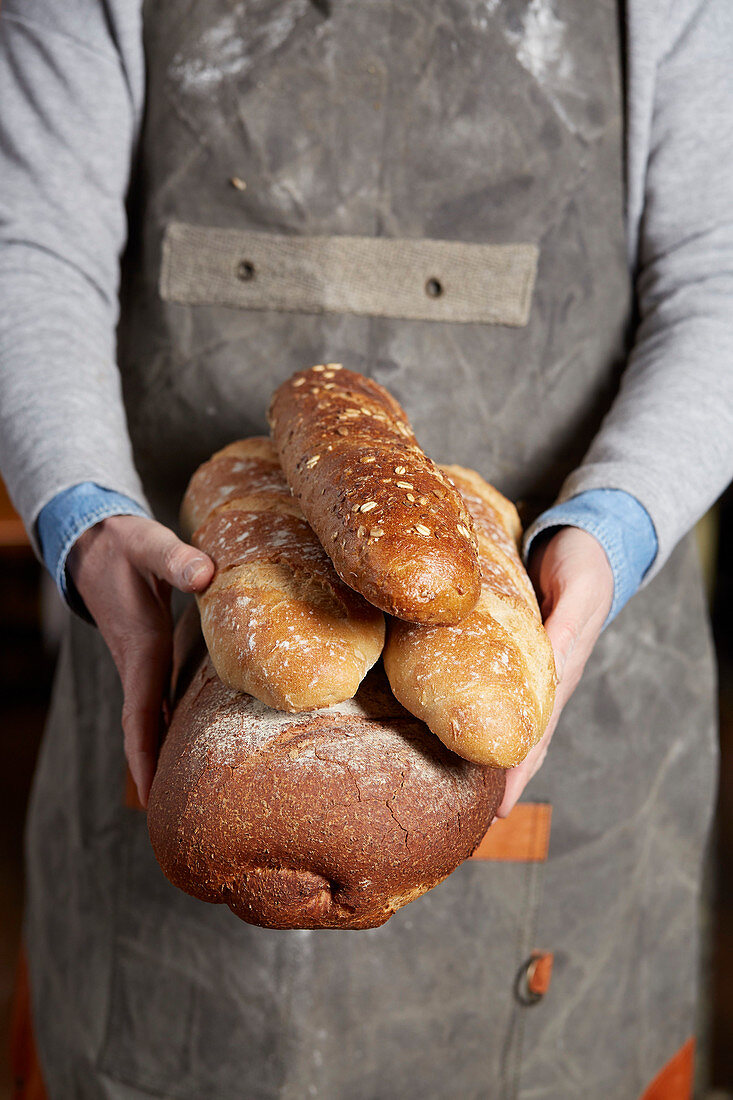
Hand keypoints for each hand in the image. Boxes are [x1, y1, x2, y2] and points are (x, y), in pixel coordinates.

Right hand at [67, 516, 213, 807]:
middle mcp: (139, 664)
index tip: (150, 794)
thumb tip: (207, 574)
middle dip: (153, 771)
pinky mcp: (149, 654)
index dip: (144, 754)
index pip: (140, 713)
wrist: (96, 541)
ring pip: (150, 717)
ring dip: (161, 752)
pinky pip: (157, 699)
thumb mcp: (150, 545)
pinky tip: (185, 738)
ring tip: (181, 793)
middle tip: (170, 817)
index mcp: (143, 648)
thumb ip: (177, 559)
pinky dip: (167, 724)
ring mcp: (141, 663)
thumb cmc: (126, 546)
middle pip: (144, 729)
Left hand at [496, 526, 613, 817]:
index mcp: (562, 670)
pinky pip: (502, 691)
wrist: (584, 540)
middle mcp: (547, 677)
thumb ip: (567, 623)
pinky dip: (486, 714)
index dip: (518, 769)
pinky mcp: (517, 649)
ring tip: (467, 788)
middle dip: (505, 777)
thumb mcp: (579, 589)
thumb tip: (553, 657)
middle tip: (481, 817)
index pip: (537, 732)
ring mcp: (535, 667)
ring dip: (496, 755)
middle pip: (527, 739)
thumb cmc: (583, 564)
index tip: (500, 805)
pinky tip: (462, 728)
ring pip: (516, 721)